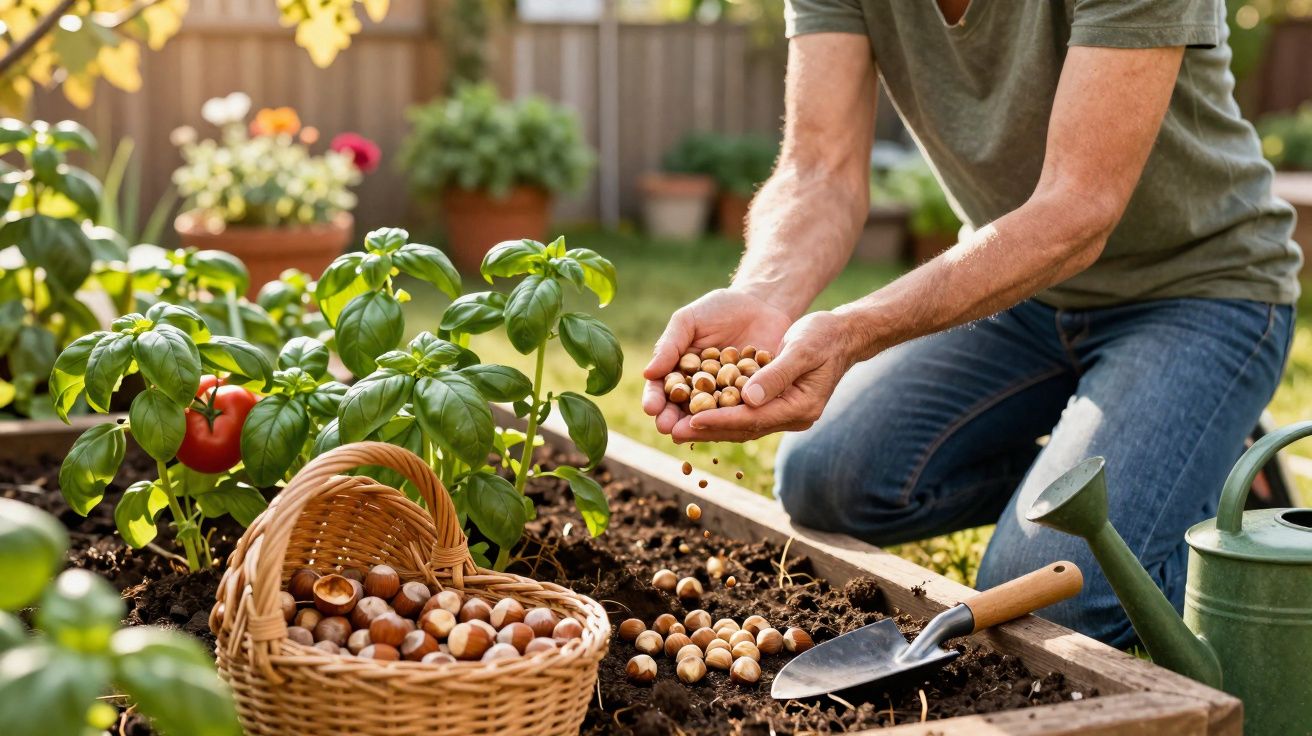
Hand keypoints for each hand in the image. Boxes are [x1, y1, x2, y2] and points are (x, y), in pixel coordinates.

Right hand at [642, 288, 792, 436]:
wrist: (762, 304)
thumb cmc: (719, 309)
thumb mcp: (689, 321)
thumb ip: (670, 345)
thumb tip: (647, 373)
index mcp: (679, 371)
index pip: (662, 389)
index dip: (655, 399)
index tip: (651, 408)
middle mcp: (699, 389)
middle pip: (682, 409)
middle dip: (673, 420)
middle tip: (667, 428)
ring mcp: (725, 395)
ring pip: (710, 415)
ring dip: (699, 426)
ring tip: (689, 433)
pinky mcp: (751, 398)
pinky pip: (741, 411)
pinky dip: (733, 419)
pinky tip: (727, 424)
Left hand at [666, 310, 858, 442]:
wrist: (842, 334)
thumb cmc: (824, 335)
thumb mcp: (802, 348)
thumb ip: (776, 374)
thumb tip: (748, 399)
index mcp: (801, 406)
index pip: (753, 418)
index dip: (721, 420)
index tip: (691, 420)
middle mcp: (793, 416)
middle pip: (744, 428)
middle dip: (708, 429)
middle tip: (673, 431)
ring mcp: (786, 413)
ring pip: (742, 424)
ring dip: (710, 426)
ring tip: (677, 427)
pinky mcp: (778, 404)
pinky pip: (745, 414)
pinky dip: (721, 414)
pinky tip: (697, 412)